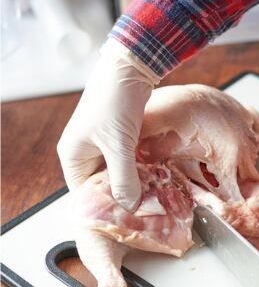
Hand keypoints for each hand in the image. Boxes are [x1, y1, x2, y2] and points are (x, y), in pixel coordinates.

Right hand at [57, 40, 158, 210]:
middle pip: (102, 182)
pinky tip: (155, 175)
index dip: (103, 205)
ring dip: (134, 180)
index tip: (124, 217)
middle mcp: (85, 150)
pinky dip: (139, 166)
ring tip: (152, 195)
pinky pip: (128, 158)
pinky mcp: (120, 134)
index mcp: (73, 155)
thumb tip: (129, 206)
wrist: (130, 69)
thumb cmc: (115, 103)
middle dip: (122, 194)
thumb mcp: (119, 145)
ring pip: (118, 171)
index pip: (84, 191)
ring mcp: (103, 142)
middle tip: (144, 208)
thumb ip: (124, 178)